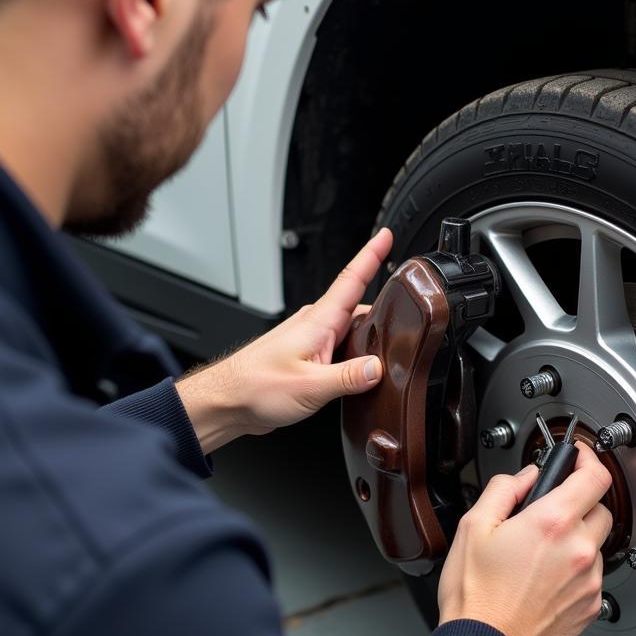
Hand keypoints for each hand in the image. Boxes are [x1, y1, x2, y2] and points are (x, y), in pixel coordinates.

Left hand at [175, 229, 392, 451]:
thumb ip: (348, 377)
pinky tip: (359, 372)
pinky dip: (354, 353)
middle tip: (408, 313)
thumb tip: (379, 368)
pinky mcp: (308, 356)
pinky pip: (339, 346)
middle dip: (384, 306)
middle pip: (358, 307)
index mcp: (318, 322)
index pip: (351, 279)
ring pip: (350, 329)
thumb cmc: (256, 387)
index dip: (371, 254)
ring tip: (386, 350)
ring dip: (368, 335)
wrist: (228, 400)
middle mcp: (315, 324)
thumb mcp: (310, 387)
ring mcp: (311, 339)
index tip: (386, 234)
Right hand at [437, 442, 613, 635]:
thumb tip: (525, 477)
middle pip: (600, 508)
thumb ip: (504, 489)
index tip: (578, 457)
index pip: (594, 476)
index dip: (588, 459)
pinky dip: (576, 568)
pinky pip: (592, 574)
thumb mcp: (473, 526)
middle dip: (578, 503)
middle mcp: (579, 549)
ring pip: (596, 543)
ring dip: (576, 538)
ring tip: (539, 553)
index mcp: (552, 522)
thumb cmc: (476, 595)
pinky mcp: (591, 605)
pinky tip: (544, 577)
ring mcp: (590, 579)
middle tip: (547, 512)